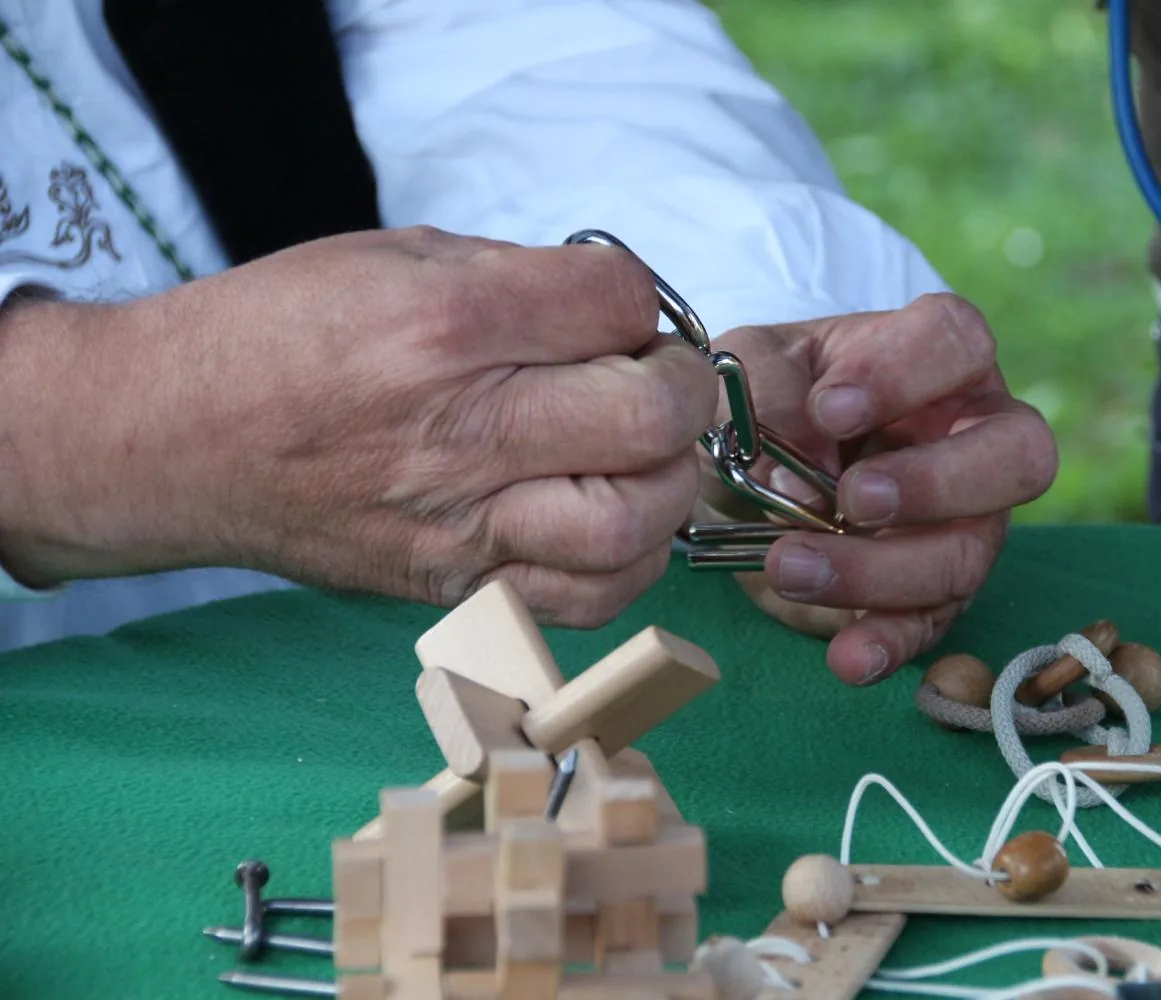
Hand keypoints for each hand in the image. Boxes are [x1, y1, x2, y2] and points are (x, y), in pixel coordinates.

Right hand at [0, 227, 717, 626]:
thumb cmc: (282, 332)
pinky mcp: (453, 587)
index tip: (615, 314)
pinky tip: (610, 519)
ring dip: (666, 483)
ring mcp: (460, 525)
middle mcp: (462, 431)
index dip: (640, 301)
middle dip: (681, 389)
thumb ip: (522, 280)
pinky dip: (628, 560)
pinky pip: (587, 598)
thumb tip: (623, 315)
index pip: (620, 303)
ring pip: (633, 525)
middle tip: (653, 383)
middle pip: (650, 418)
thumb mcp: (397, 258)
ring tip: (637, 456)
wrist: (172, 437)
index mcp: (448, 325)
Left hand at [706, 293, 1057, 683]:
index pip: (959, 342)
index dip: (904, 374)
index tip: (828, 408)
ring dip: (879, 568)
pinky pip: (931, 623)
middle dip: (936, 482)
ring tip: (789, 567)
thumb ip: (768, 393)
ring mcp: (965, 521)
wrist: (742, 470)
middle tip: (852, 498)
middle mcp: (972, 437)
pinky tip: (847, 656)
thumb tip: (794, 475)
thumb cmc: (767, 399)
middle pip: (1018, 454)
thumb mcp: (750, 370)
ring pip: (968, 552)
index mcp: (933, 359)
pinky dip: (888, 643)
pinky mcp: (933, 592)